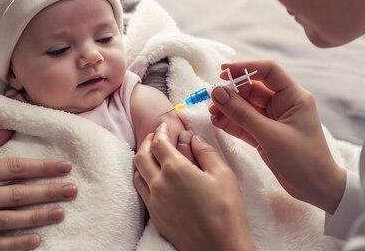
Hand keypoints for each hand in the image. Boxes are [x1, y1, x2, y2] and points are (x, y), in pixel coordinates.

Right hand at [0, 129, 77, 250]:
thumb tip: (10, 128)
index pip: (11, 168)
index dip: (40, 167)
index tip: (64, 166)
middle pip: (15, 195)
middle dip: (47, 191)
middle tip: (72, 189)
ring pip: (8, 221)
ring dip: (37, 217)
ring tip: (61, 212)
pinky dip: (15, 244)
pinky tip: (36, 239)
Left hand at [134, 123, 254, 250]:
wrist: (220, 248)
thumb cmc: (227, 210)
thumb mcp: (223, 174)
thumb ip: (205, 151)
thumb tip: (191, 137)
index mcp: (175, 169)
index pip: (159, 142)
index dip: (160, 130)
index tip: (164, 125)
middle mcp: (159, 184)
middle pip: (141, 155)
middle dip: (147, 142)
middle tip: (156, 136)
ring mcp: (154, 202)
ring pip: (137, 173)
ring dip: (142, 160)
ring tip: (152, 155)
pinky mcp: (155, 217)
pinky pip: (142, 191)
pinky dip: (144, 178)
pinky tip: (154, 178)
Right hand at [208, 60, 345, 213]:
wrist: (317, 190)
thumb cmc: (303, 160)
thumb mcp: (270, 135)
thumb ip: (242, 114)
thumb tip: (218, 92)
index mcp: (294, 97)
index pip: (268, 72)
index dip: (245, 68)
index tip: (223, 72)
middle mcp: (283, 105)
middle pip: (252, 89)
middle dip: (232, 92)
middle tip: (212, 98)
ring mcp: (273, 120)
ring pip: (246, 107)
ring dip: (228, 108)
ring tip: (212, 112)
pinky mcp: (265, 135)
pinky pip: (244, 123)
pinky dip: (231, 122)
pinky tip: (217, 121)